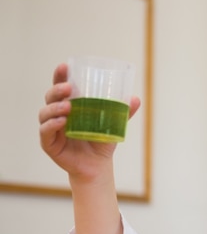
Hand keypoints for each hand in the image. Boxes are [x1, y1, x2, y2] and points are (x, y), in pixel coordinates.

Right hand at [39, 63, 140, 180]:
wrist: (97, 166)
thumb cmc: (101, 141)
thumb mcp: (113, 125)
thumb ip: (123, 112)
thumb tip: (135, 99)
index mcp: (69, 106)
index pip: (61, 87)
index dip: (60, 76)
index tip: (65, 66)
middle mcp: (56, 115)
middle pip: (50, 97)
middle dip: (57, 90)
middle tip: (69, 88)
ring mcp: (51, 129)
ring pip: (45, 113)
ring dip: (54, 107)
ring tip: (68, 107)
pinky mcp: (49, 144)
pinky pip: (45, 132)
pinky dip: (51, 125)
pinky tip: (62, 122)